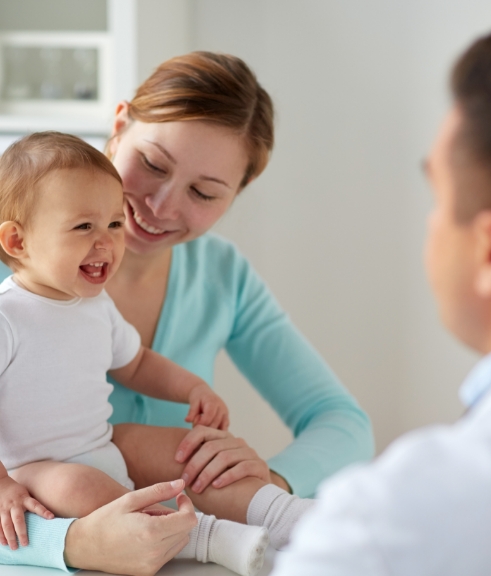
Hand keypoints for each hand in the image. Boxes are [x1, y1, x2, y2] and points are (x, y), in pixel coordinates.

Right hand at [0, 475, 53, 548]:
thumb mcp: (26, 493)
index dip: (44, 511)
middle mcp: (14, 504)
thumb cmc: (17, 491)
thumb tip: (46, 514)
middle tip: (25, 544)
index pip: (36, 505)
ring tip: (14, 547)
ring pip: (6, 525)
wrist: (0, 484)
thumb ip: (32, 503)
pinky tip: (3, 543)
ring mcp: (4, 509)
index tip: (51, 517)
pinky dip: (0, 535)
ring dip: (10, 537)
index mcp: (24, 498)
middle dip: (21, 532)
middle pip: (18, 519)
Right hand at [64, 479, 196, 575]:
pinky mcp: (148, 572)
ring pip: (180, 542)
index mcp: (151, 532)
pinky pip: (168, 553)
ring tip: (150, 522)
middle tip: (158, 509)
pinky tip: (147, 534)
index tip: (179, 497)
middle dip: (179, 516)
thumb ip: (159, 490)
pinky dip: (165, 541)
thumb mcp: (131, 499)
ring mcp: (151, 565)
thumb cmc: (106, 519)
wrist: (84, 546)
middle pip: (186, 531)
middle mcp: (154, 552)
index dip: (188, 505)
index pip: (189, 520)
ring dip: (173, 529)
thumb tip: (181, 484)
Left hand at [175, 425, 271, 492]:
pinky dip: (227, 476)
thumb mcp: (213, 468)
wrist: (259, 495)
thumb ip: (199, 462)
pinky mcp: (260, 465)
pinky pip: (242, 467)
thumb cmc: (228, 483)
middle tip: (184, 481)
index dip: (188, 442)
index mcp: (223, 437)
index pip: (202, 431)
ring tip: (197, 488)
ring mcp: (249, 452)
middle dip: (195, 464)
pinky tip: (216, 486)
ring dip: (207, 473)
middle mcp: (236, 441)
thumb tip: (170, 462)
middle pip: (211, 446)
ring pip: (225, 457)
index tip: (176, 459)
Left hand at [185, 384, 228, 430]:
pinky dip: (216, 433)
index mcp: (214, 402)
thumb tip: (188, 420)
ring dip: (210, 433)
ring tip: (202, 429)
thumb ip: (192, 411)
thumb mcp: (193, 401)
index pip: (209, 416)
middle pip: (214, 424)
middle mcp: (222, 408)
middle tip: (196, 427)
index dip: (201, 423)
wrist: (204, 393)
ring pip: (220, 429)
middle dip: (204, 429)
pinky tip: (209, 433)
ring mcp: (225, 414)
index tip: (194, 425)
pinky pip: (224, 430)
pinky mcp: (226, 420)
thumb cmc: (198, 397)